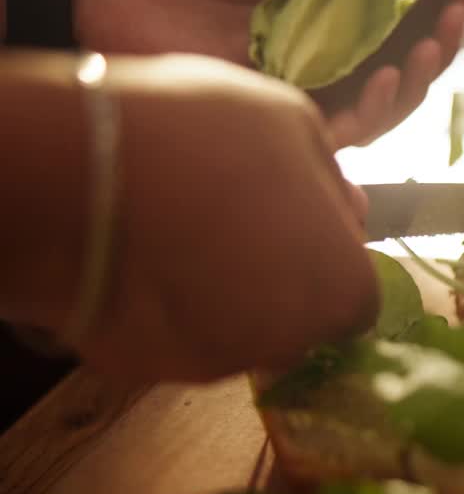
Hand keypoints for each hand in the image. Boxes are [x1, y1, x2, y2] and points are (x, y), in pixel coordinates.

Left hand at [71, 0, 463, 147]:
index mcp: (317, 20)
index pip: (390, 35)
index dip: (430, 23)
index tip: (462, 0)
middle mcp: (311, 62)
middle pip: (391, 81)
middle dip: (432, 60)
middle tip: (453, 31)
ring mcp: (291, 92)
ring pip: (372, 115)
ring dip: (410, 91)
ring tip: (425, 55)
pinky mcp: (267, 118)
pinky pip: (329, 136)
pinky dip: (365, 117)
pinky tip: (382, 82)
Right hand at [76, 55, 378, 382]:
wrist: (79, 174)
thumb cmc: (205, 137)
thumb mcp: (294, 122)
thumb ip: (331, 178)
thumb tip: (350, 207)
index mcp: (343, 291)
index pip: (354, 296)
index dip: (326, 258)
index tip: (292, 222)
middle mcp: (292, 343)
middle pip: (299, 321)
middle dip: (278, 282)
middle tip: (233, 224)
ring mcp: (220, 364)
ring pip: (237, 335)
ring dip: (223, 298)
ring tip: (182, 236)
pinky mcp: (152, 371)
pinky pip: (173, 340)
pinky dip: (166, 312)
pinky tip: (143, 262)